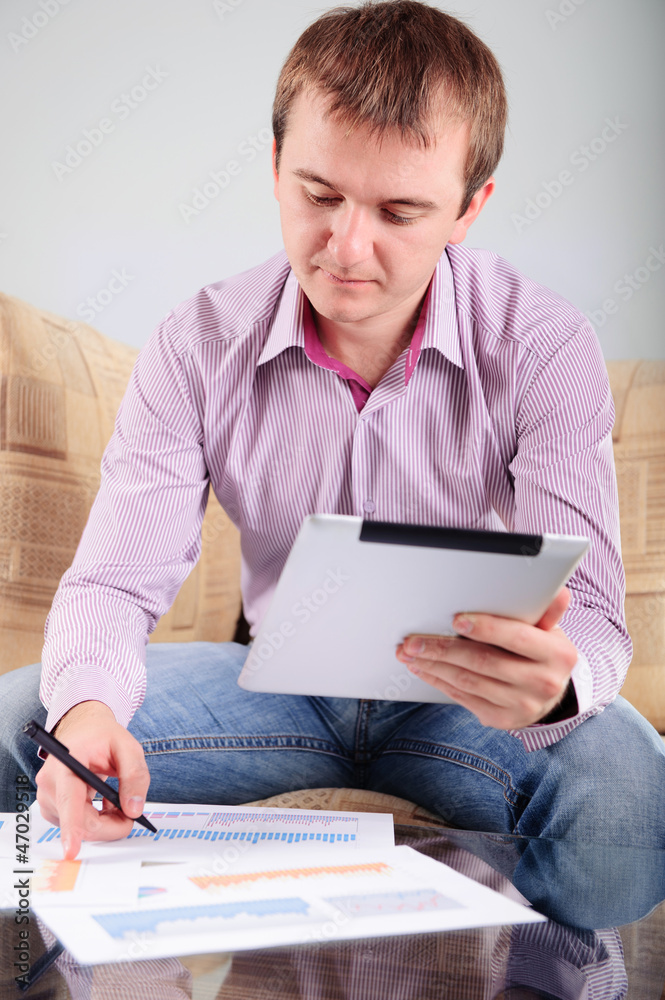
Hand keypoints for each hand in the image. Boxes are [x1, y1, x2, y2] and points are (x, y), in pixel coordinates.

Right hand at [34, 700, 149, 859]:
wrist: (84, 731)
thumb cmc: (103, 737)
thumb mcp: (128, 747)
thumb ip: (135, 775)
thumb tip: (133, 809)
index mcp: (66, 762)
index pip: (69, 799)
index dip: (71, 827)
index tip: (71, 850)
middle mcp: (50, 783)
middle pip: (82, 822)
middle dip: (112, 824)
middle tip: (132, 811)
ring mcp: (49, 798)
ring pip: (82, 828)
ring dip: (105, 821)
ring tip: (116, 798)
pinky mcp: (53, 809)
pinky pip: (79, 826)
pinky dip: (97, 820)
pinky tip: (103, 803)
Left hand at [395, 588, 577, 729]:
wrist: (548, 693)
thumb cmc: (541, 651)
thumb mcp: (548, 629)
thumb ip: (545, 611)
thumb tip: (558, 592)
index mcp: (557, 655)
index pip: (518, 638)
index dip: (486, 627)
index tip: (456, 619)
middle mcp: (543, 683)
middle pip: (485, 662)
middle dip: (444, 648)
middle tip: (414, 639)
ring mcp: (522, 705)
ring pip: (469, 682)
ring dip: (434, 665)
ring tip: (410, 651)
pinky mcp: (502, 719)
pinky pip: (463, 698)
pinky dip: (438, 681)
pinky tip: (422, 668)